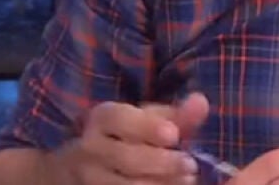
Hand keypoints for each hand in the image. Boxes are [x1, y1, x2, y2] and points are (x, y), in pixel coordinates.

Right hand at [53, 93, 209, 184]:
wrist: (78, 169)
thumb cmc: (124, 139)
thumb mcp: (146, 121)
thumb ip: (176, 114)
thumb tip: (200, 101)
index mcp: (102, 118)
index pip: (119, 118)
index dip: (147, 127)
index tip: (174, 135)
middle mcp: (89, 147)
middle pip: (126, 158)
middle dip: (162, 163)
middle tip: (191, 166)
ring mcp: (88, 177)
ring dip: (158, 184)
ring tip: (186, 181)